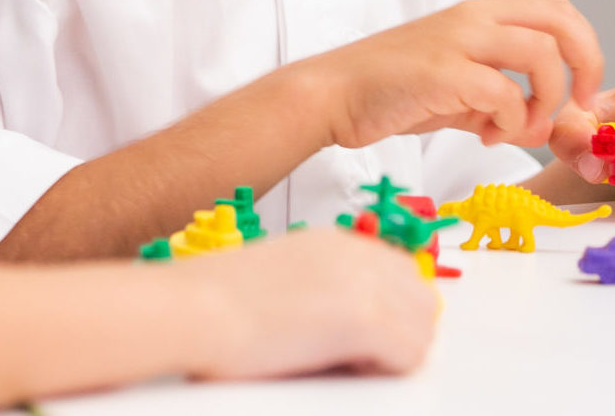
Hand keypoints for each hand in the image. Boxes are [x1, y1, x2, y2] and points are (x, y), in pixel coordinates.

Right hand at [185, 229, 438, 378]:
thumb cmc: (217, 301)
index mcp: (334, 242)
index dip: (390, 314)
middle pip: (421, 299)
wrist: (193, 307)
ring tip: (345, 365)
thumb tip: (341, 321)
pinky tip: (340, 369)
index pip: (400, 275)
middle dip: (400, 335)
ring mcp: (362, 282)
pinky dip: (383, 372)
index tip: (368, 341)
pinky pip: (408, 356)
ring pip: (422, 329)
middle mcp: (354, 253)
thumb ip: (320, 287)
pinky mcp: (363, 318)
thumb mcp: (280, 276)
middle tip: (359, 359)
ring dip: (393, 356)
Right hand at [296, 0, 601, 152]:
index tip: (581, 92)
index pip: (555, 8)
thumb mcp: (457, 88)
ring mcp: (457, 41)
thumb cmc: (390, 89)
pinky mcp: (443, 72)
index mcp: (479, 14)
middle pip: (560, 18)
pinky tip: (489, 137)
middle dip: (586, 63)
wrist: (335, 93)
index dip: (585, 47)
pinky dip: (512, 123)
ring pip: (541, 53)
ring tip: (520, 128)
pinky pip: (505, 94)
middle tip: (576, 104)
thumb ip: (502, 101)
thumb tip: (542, 126)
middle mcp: (473, 17)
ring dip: (545, 101)